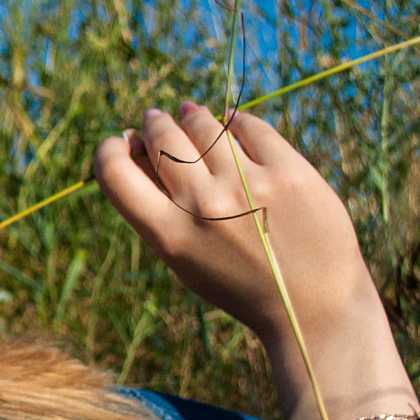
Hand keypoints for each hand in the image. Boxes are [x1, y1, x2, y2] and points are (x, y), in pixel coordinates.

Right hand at [93, 104, 379, 348]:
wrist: (311, 305)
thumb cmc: (238, 280)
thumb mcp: (184, 257)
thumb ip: (158, 208)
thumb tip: (134, 145)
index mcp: (169, 235)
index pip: (114, 173)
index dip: (107, 150)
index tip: (121, 143)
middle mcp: (204, 206)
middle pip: (161, 138)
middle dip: (154, 123)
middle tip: (156, 120)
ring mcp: (248, 185)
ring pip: (204, 125)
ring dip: (191, 116)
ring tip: (190, 115)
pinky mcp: (289, 171)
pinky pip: (250, 127)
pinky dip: (235, 122)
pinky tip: (232, 125)